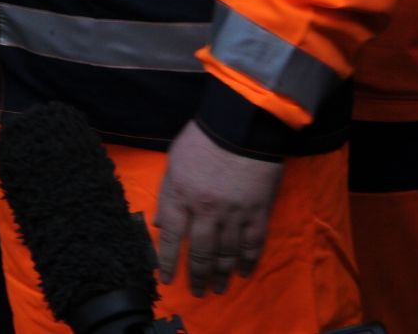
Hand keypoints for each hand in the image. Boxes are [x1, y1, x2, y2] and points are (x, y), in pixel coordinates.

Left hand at [153, 120, 284, 297]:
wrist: (241, 126)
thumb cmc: (202, 141)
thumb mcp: (173, 163)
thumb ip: (167, 196)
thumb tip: (159, 224)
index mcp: (181, 196)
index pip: (170, 237)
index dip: (166, 260)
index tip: (166, 278)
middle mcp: (206, 210)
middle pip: (200, 252)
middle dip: (197, 275)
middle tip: (198, 292)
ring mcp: (234, 213)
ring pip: (227, 253)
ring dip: (222, 273)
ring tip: (218, 288)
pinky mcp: (258, 212)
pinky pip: (253, 243)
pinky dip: (248, 260)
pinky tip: (244, 272)